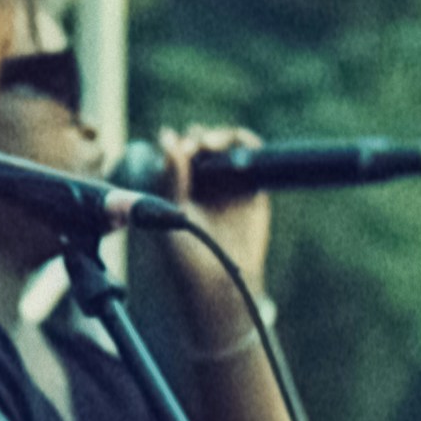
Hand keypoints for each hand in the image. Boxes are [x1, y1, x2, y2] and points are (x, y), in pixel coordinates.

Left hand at [146, 126, 278, 268]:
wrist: (222, 284)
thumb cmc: (188, 258)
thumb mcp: (172, 214)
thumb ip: (170, 179)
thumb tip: (167, 136)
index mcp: (177, 186)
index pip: (176, 151)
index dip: (177, 144)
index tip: (179, 149)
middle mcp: (202, 181)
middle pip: (201, 141)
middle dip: (198, 137)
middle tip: (197, 146)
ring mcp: (228, 182)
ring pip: (226, 144)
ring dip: (221, 136)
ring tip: (212, 145)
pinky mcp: (253, 187)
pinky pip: (252, 156)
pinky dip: (246, 144)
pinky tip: (237, 149)